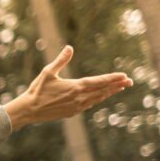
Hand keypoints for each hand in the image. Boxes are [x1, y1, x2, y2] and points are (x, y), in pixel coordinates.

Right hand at [3, 45, 133, 130]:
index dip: (113, 78)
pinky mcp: (72, 113)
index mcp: (74, 87)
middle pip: (102, 91)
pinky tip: (100, 97)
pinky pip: (89, 105)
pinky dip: (98, 99)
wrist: (29, 110)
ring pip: (98, 99)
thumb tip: (69, 47)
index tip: (124, 76)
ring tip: (119, 88)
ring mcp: (76, 107)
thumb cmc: (37, 90)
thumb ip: (61, 60)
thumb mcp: (48, 72)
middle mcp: (78, 98)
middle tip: (130, 82)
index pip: (99, 81)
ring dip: (109, 93)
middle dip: (117, 85)